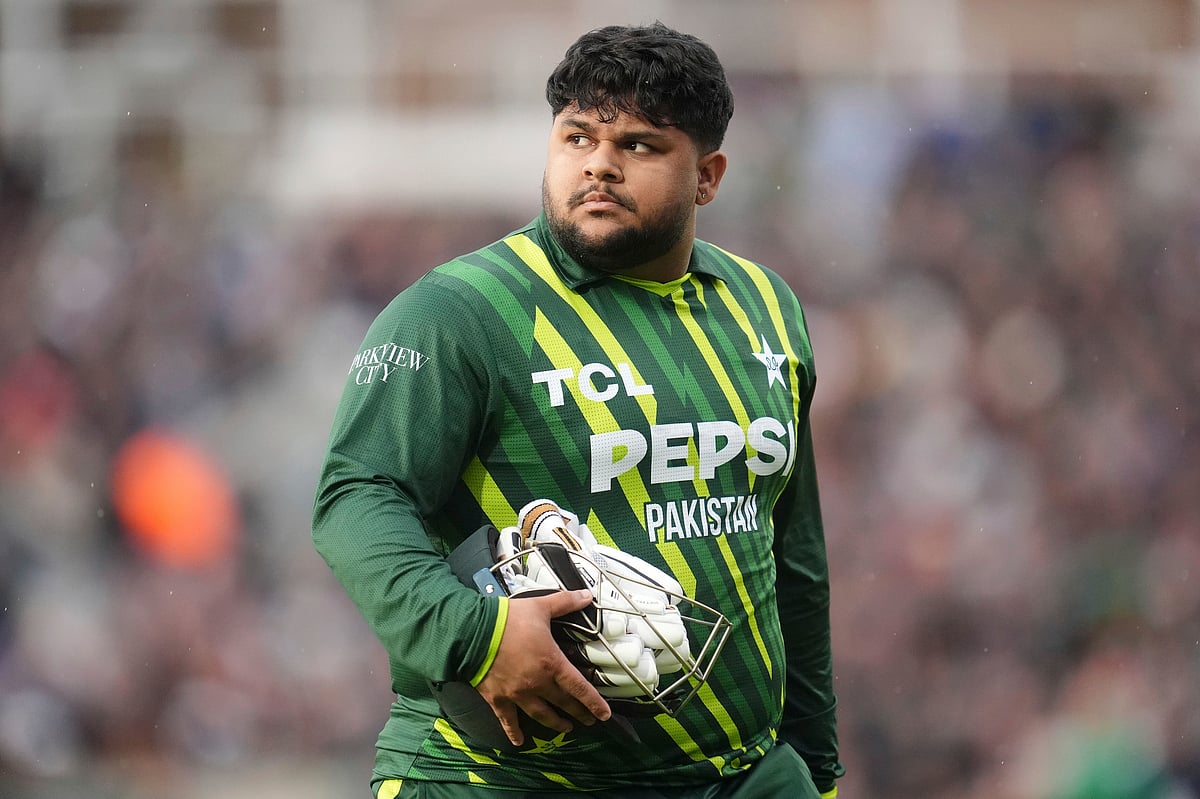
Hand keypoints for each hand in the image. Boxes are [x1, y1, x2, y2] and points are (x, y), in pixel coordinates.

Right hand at [474, 588, 611, 746]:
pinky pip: (508, 720)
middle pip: (563, 704)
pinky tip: (519, 743)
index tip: (604, 716)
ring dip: (555, 723)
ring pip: (541, 715)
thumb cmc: (508, 620)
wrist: (472, 633)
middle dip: (578, 714)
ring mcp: (517, 694)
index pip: (579, 688)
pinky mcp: (498, 699)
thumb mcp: (541, 607)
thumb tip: (587, 595)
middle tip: (588, 721)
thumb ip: (565, 602)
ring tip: (565, 728)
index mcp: (551, 663)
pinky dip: (514, 732)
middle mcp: (537, 684)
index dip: (594, 703)